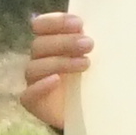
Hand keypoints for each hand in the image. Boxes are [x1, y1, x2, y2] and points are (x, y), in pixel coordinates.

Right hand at [21, 8, 89, 132]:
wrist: (92, 112)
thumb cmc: (94, 78)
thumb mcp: (97, 58)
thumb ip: (92, 43)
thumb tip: (107, 26)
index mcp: (50, 43)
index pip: (41, 25)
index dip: (56, 22)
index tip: (79, 23)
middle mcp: (39, 59)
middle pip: (40, 45)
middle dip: (64, 42)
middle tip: (89, 44)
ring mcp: (34, 81)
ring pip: (35, 67)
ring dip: (60, 62)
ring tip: (85, 63)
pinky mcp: (33, 102)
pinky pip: (28, 94)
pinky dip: (41, 86)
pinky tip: (56, 81)